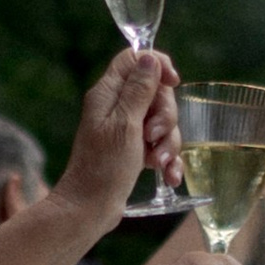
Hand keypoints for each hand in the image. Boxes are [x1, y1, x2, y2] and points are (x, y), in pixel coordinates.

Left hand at [50, 49, 183, 229]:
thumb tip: (149, 58)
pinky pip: (160, 145)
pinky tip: (168, 175)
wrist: (91, 207)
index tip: (173, 83)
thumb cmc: (104, 166)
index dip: (157, 66)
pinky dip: (167, 159)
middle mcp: (117, 107)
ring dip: (167, 143)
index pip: (135, 59)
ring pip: (162, 122)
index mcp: (109, 93)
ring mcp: (127, 129)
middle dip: (165, 116)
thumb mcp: (126, 124)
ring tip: (158, 163)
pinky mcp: (134, 150)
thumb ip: (139, 90)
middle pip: (156, 93)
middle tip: (154, 136)